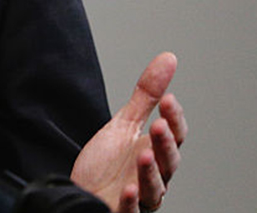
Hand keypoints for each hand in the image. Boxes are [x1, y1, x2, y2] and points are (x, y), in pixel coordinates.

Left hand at [70, 52, 186, 212]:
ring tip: (145, 155)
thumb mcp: (124, 124)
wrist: (82, 191)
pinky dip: (131, 203)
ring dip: (151, 172)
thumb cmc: (107, 164)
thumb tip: (169, 58)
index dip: (174, 119)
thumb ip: (146, 96)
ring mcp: (139, 197)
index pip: (174, 136)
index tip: (168, 99)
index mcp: (155, 152)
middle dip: (165, 144)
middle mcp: (153, 176)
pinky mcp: (122, 212)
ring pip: (154, 188)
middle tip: (158, 125)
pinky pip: (130, 211)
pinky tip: (128, 191)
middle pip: (168, 162)